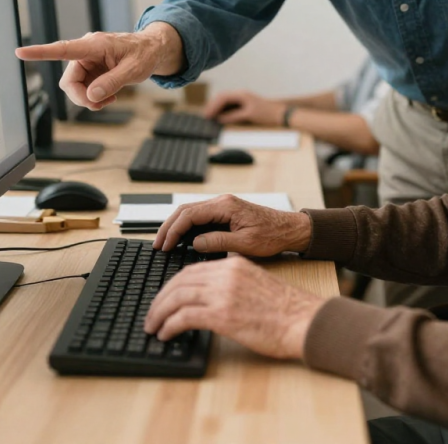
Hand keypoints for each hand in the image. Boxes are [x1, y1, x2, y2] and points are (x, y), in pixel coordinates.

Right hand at [15, 23, 183, 109]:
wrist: (152, 50)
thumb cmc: (144, 54)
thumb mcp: (134, 70)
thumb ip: (112, 82)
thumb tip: (92, 95)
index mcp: (94, 45)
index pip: (63, 49)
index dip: (40, 52)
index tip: (20, 52)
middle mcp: (86, 51)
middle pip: (69, 80)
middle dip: (81, 97)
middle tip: (100, 105)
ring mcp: (87, 62)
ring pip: (74, 87)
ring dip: (88, 99)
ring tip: (109, 100)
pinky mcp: (91, 70)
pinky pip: (83, 88)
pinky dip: (93, 97)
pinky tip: (108, 97)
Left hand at [144, 256, 325, 359]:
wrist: (302, 320)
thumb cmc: (284, 309)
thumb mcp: (255, 284)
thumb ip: (232, 283)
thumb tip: (210, 295)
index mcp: (233, 265)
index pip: (191, 270)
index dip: (173, 285)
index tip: (164, 298)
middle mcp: (225, 275)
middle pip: (179, 282)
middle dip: (160, 298)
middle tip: (151, 314)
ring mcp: (223, 294)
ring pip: (177, 298)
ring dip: (159, 313)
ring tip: (153, 326)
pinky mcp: (222, 315)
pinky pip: (184, 317)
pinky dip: (170, 325)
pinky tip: (165, 334)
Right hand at [153, 194, 311, 256]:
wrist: (289, 229)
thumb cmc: (272, 235)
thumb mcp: (245, 243)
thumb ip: (219, 242)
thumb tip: (195, 243)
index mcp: (225, 206)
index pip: (190, 214)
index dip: (174, 230)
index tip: (165, 245)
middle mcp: (222, 202)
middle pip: (186, 210)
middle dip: (169, 226)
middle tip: (157, 244)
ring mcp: (223, 206)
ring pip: (191, 211)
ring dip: (176, 225)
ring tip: (164, 242)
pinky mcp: (225, 212)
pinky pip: (199, 216)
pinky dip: (186, 225)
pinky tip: (181, 238)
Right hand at [203, 90, 285, 125]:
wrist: (281, 114)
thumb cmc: (266, 114)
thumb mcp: (248, 116)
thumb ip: (233, 116)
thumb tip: (219, 119)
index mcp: (241, 94)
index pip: (222, 97)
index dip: (213, 106)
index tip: (207, 115)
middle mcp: (240, 94)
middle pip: (222, 97)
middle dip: (213, 106)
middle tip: (205, 116)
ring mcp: (242, 99)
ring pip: (225, 101)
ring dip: (217, 108)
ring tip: (210, 117)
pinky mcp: (244, 104)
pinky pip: (230, 105)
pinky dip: (223, 110)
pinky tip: (220, 117)